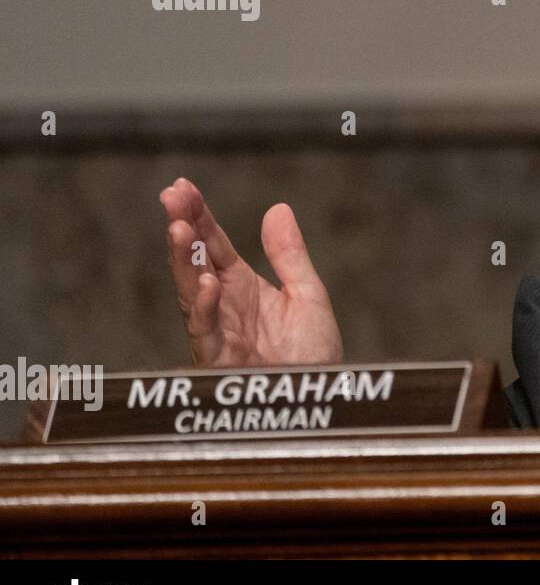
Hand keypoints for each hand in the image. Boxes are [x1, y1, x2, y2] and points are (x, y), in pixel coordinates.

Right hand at [159, 178, 342, 367]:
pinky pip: (207, 333)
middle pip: (195, 262)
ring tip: (180, 229)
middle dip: (182, 229)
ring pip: (191, 293)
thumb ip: (290, 255)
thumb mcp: (307, 295)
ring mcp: (219, 333)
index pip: (214, 246)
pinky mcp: (221, 361)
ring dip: (184, 262)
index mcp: (242, 288)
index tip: (182, 187)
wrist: (323, 398)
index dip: (199, 216)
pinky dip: (206, 308)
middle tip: (171, 196)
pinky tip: (208, 283)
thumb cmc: (313, 355)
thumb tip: (278, 208)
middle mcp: (224, 307)